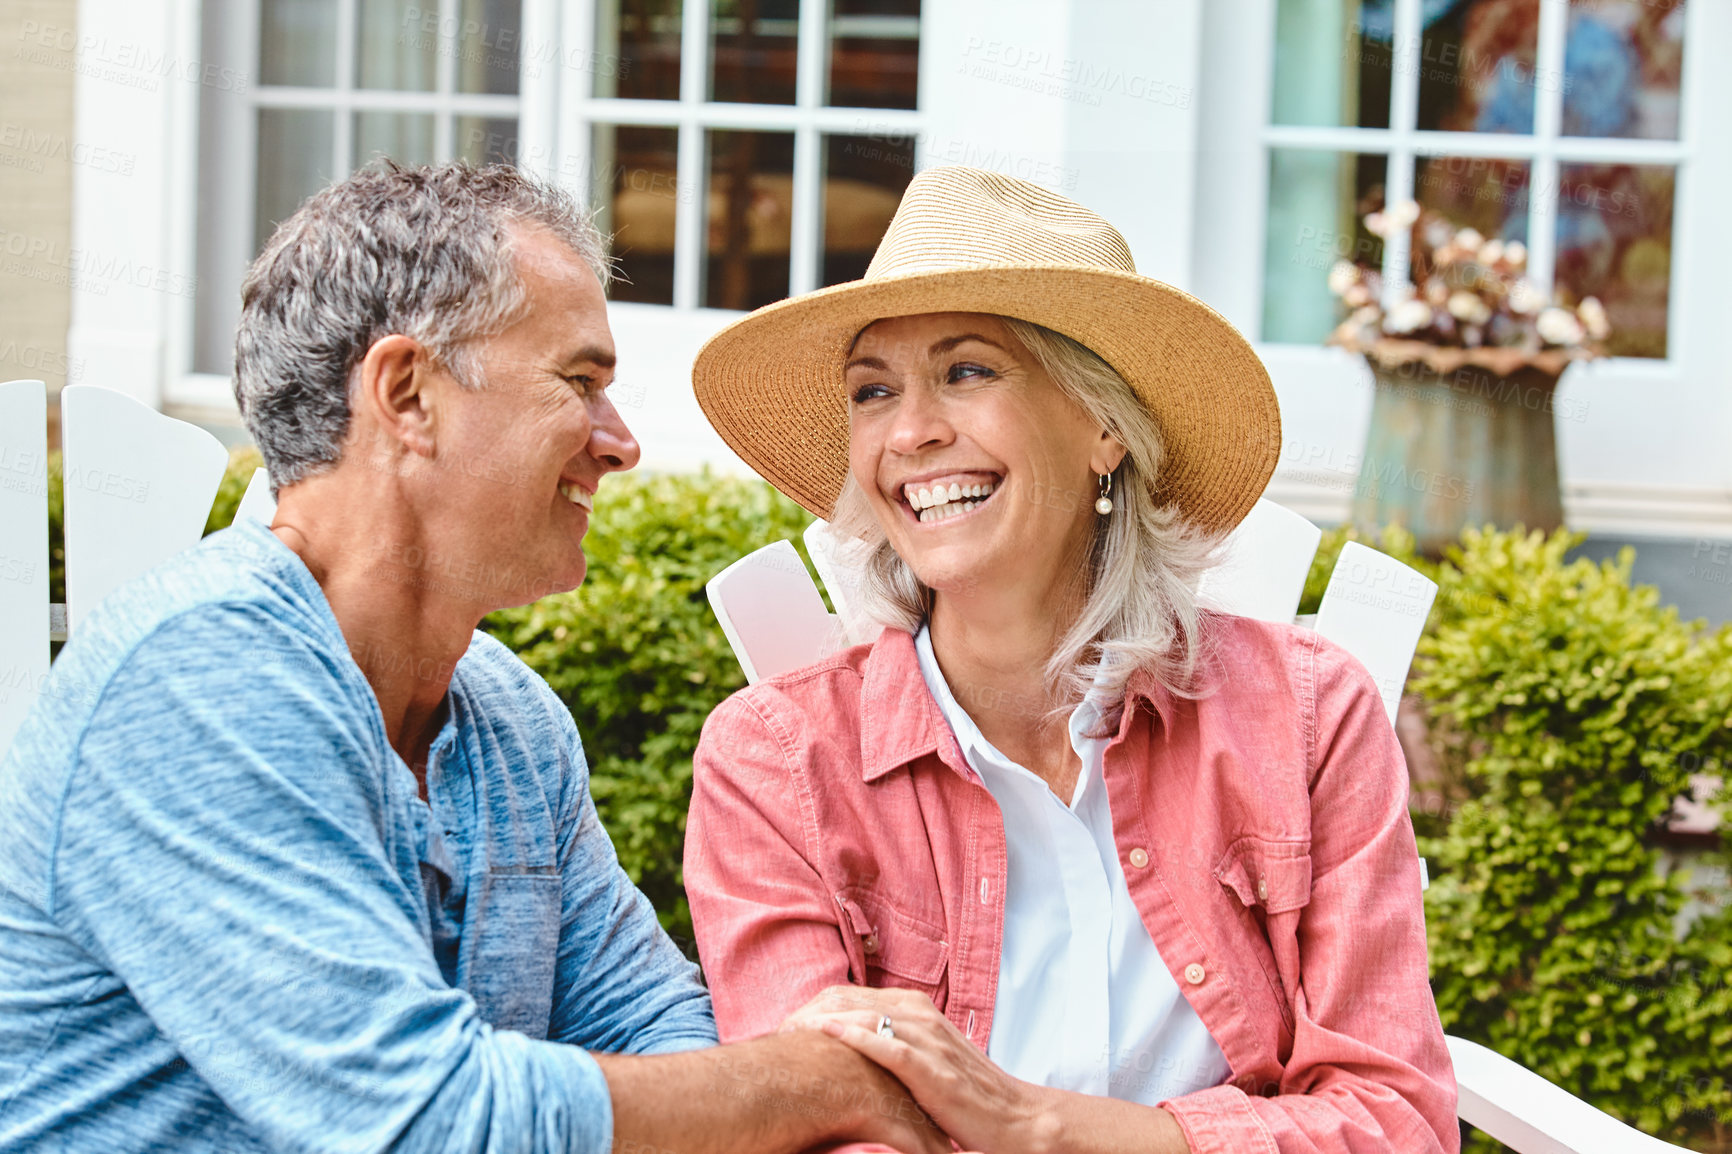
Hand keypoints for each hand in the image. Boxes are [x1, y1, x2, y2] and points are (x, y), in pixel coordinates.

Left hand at [781, 986, 1052, 1153]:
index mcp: (921, 1013)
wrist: (1016, 1120)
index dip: (823, 1006)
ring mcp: (930, 1042)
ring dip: (827, 1020)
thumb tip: (854, 1050)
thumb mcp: (928, 1063)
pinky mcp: (934, 1070)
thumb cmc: (968, 1097)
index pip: (861, 999)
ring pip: (869, 1017)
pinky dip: (857, 1036)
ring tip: (792, 1027)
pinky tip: (828, 1032)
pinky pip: (890, 1046)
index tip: (791, 1021)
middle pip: (858, 1002)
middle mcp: (924, 1018)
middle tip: (781, 1024)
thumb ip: (897, 1048)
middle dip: (816, 1010)